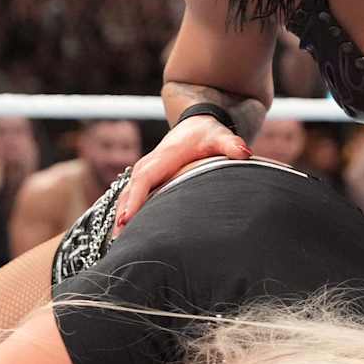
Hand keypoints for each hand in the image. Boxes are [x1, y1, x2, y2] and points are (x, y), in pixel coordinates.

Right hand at [112, 114, 249, 234]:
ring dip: (121, 214)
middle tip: (119, 239)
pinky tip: (124, 231)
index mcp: (164, 157)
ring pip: (127, 194)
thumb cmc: (208, 133)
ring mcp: (145, 170)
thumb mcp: (220, 136)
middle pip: (130, 190)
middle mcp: (149, 164)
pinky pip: (131, 194)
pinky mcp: (146, 177)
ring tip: (118, 241)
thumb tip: (245, 152)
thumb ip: (231, 145)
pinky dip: (125, 210)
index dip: (135, 199)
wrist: (196, 122)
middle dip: (123, 213)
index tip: (127, 218)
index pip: (145, 179)